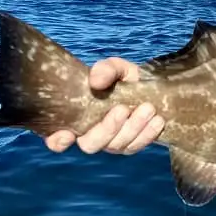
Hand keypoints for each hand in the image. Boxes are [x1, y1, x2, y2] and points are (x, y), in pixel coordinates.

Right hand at [44, 57, 164, 154]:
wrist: (151, 87)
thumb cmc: (124, 79)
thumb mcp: (116, 68)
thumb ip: (105, 70)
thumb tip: (96, 80)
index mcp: (77, 117)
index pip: (57, 138)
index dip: (57, 141)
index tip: (67, 135)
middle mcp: (90, 134)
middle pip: (91, 144)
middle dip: (108, 128)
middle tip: (123, 108)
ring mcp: (111, 143)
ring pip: (116, 146)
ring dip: (133, 128)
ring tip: (148, 108)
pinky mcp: (130, 146)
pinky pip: (136, 147)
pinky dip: (148, 134)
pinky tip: (157, 120)